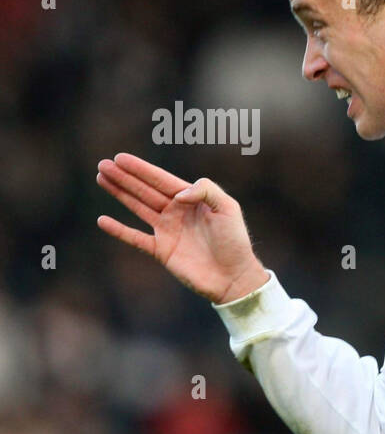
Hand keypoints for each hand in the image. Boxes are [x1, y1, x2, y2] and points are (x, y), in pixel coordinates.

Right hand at [96, 153, 268, 304]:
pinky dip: (119, 230)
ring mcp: (168, 231)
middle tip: (103, 164)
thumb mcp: (228, 208)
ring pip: (138, 207)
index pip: (161, 180)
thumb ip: (206, 190)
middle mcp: (177, 212)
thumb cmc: (235, 241)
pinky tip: (102, 221)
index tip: (120, 157)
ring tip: (101, 178)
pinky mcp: (162, 251)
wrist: (234, 276)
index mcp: (192, 199)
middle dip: (124, 177)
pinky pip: (135, 238)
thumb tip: (178, 195)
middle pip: (145, 190)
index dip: (140, 169)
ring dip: (120, 193)